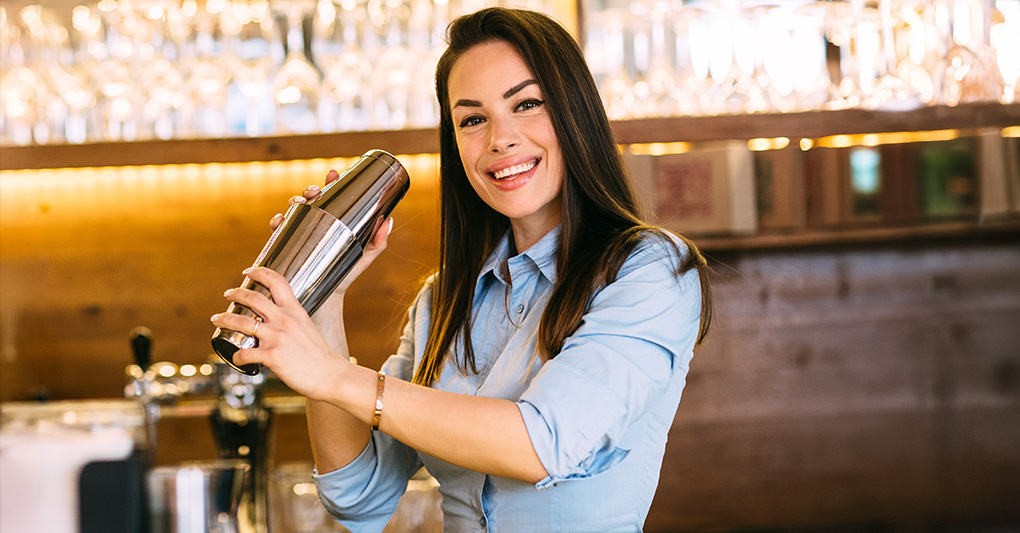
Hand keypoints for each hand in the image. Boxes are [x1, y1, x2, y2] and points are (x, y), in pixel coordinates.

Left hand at [211, 266, 349, 400]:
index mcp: (295, 311)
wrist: (331, 376)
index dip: (260, 272)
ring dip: (225, 318)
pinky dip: (237, 356)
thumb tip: (277, 324)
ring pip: (242, 322)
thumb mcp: (308, 329)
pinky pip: (245, 353)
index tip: (249, 271)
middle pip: (253, 297)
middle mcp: (284, 320)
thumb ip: (293, 322)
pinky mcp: (272, 356)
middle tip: (228, 294)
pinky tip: (236, 358)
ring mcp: (277, 337)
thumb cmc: (321, 356)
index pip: (277, 281)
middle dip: (235, 293)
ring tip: (218, 318)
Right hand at [270, 170, 393, 296]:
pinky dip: (277, 221)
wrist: (327, 297)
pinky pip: (278, 229)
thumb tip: (389, 221)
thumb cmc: (346, 274)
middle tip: (315, 192)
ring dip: (294, 201)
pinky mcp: (287, 246)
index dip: (330, 183)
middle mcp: (314, 224)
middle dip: (310, 189)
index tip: (333, 174)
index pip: (330, 197)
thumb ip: (378, 241)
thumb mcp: (364, 256)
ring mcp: (299, 234)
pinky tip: (280, 220)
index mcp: (333, 222)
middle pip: (310, 199)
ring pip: (293, 210)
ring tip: (300, 203)